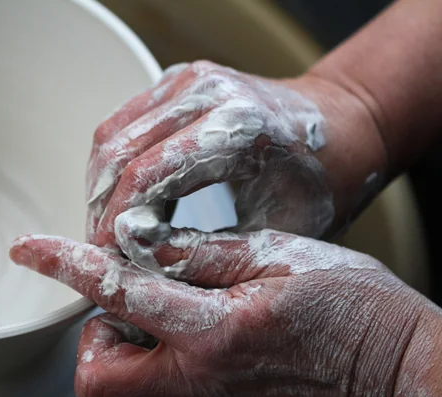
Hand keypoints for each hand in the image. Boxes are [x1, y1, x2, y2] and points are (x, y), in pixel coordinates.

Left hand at [10, 230, 441, 396]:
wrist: (395, 370)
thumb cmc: (350, 308)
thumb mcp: (279, 257)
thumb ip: (202, 253)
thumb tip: (142, 240)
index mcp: (216, 332)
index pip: (118, 292)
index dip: (66, 264)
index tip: (30, 247)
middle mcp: (200, 382)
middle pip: (96, 373)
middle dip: (97, 331)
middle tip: (131, 299)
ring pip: (119, 389)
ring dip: (121, 346)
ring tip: (168, 314)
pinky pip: (154, 393)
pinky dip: (150, 359)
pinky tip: (189, 332)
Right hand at [85, 61, 385, 248]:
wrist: (341, 126)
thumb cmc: (319, 180)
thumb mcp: (272, 232)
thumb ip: (208, 251)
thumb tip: (145, 271)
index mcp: (237, 126)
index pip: (146, 176)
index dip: (116, 224)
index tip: (107, 260)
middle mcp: (207, 91)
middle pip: (118, 152)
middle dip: (100, 209)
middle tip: (100, 251)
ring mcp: (189, 79)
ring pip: (112, 135)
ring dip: (100, 186)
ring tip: (105, 228)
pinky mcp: (178, 82)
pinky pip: (123, 122)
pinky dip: (112, 164)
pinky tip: (117, 196)